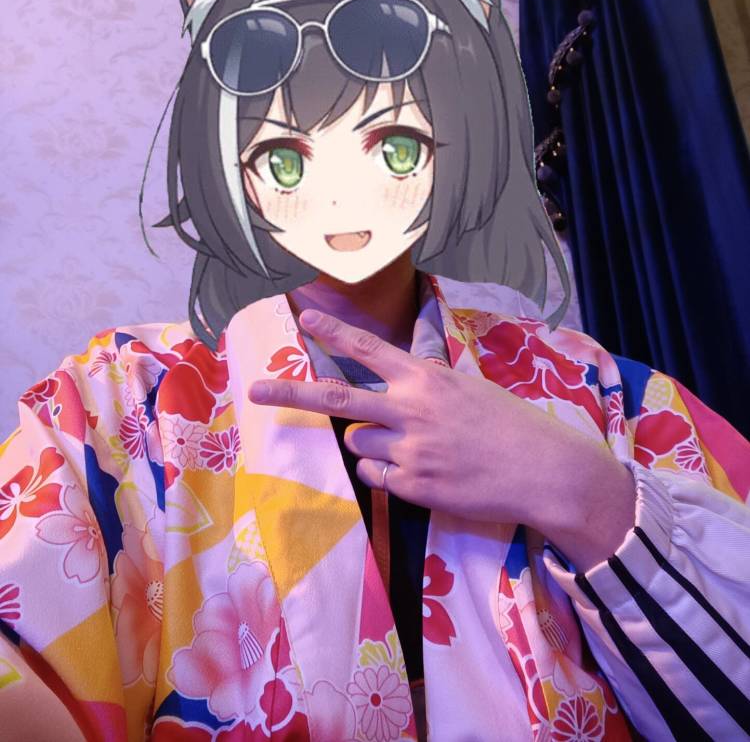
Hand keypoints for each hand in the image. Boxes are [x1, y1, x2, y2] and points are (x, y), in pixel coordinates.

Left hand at [249, 310, 635, 564]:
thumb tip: (396, 379)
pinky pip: (376, 474)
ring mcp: (409, 448)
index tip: (304, 320)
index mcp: (425, 378)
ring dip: (372, 442)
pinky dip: (389, 472)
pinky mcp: (412, 485)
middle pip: (336, 398)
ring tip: (416, 446)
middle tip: (255, 389)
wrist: (542, 469)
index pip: (369, 349)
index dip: (334, 333)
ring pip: (358, 441)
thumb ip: (425, 384)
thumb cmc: (509, 423)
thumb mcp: (466, 388)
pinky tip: (423, 471)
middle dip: (291, 392)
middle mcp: (409, 408)